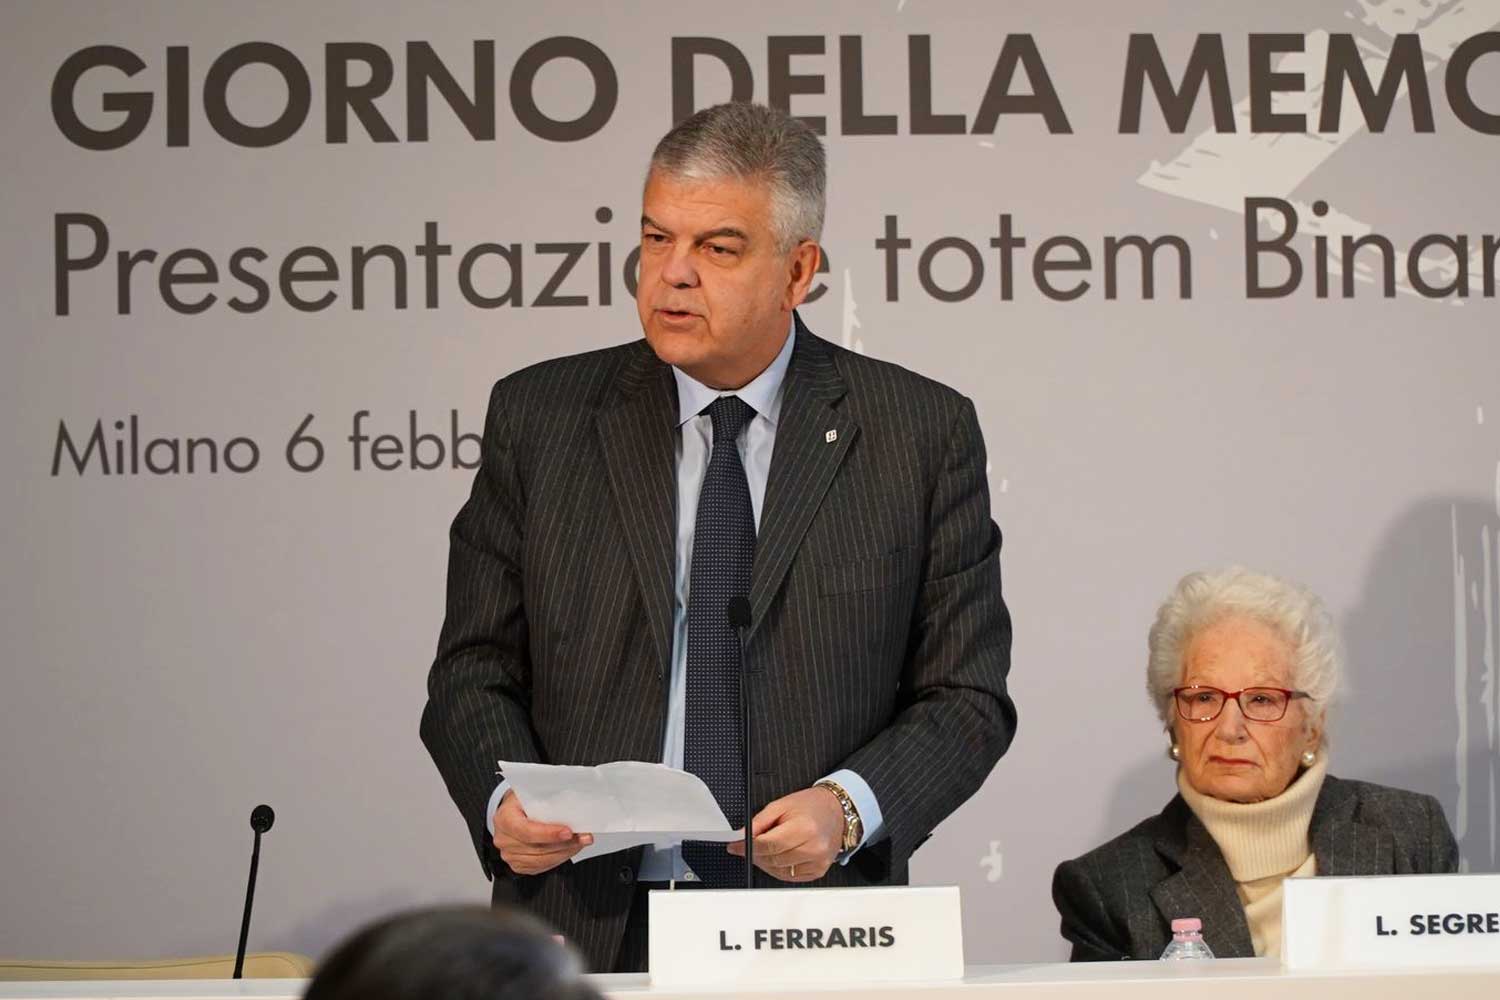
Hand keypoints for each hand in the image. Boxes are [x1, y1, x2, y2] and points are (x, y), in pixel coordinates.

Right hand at [492, 790, 592, 874]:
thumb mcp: (531, 791)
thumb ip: (548, 798)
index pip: (527, 831)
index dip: (549, 834)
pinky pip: (541, 867)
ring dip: (565, 852)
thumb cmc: (522, 800)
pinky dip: (558, 859)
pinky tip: (569, 849)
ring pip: (541, 860)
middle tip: (584, 837)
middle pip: (537, 848)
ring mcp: (509, 854)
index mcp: (504, 818)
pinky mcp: (518, 865)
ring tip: (581, 842)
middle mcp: (504, 839)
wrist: (512, 811)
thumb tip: (572, 803)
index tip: (569, 832)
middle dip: (565, 844)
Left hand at [726, 786, 844, 882]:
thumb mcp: (781, 805)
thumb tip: (741, 837)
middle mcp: (814, 848)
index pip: (768, 845)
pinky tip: (777, 856)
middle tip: (747, 846)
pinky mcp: (818, 871)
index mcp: (804, 828)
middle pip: (772, 860)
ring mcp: (818, 862)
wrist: (836, 810)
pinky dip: (778, 869)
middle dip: (755, 854)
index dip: (747, 846)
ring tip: (764, 849)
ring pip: (779, 871)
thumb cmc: (811, 805)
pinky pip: (790, 877)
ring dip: (765, 863)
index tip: (735, 845)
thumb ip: (759, 822)